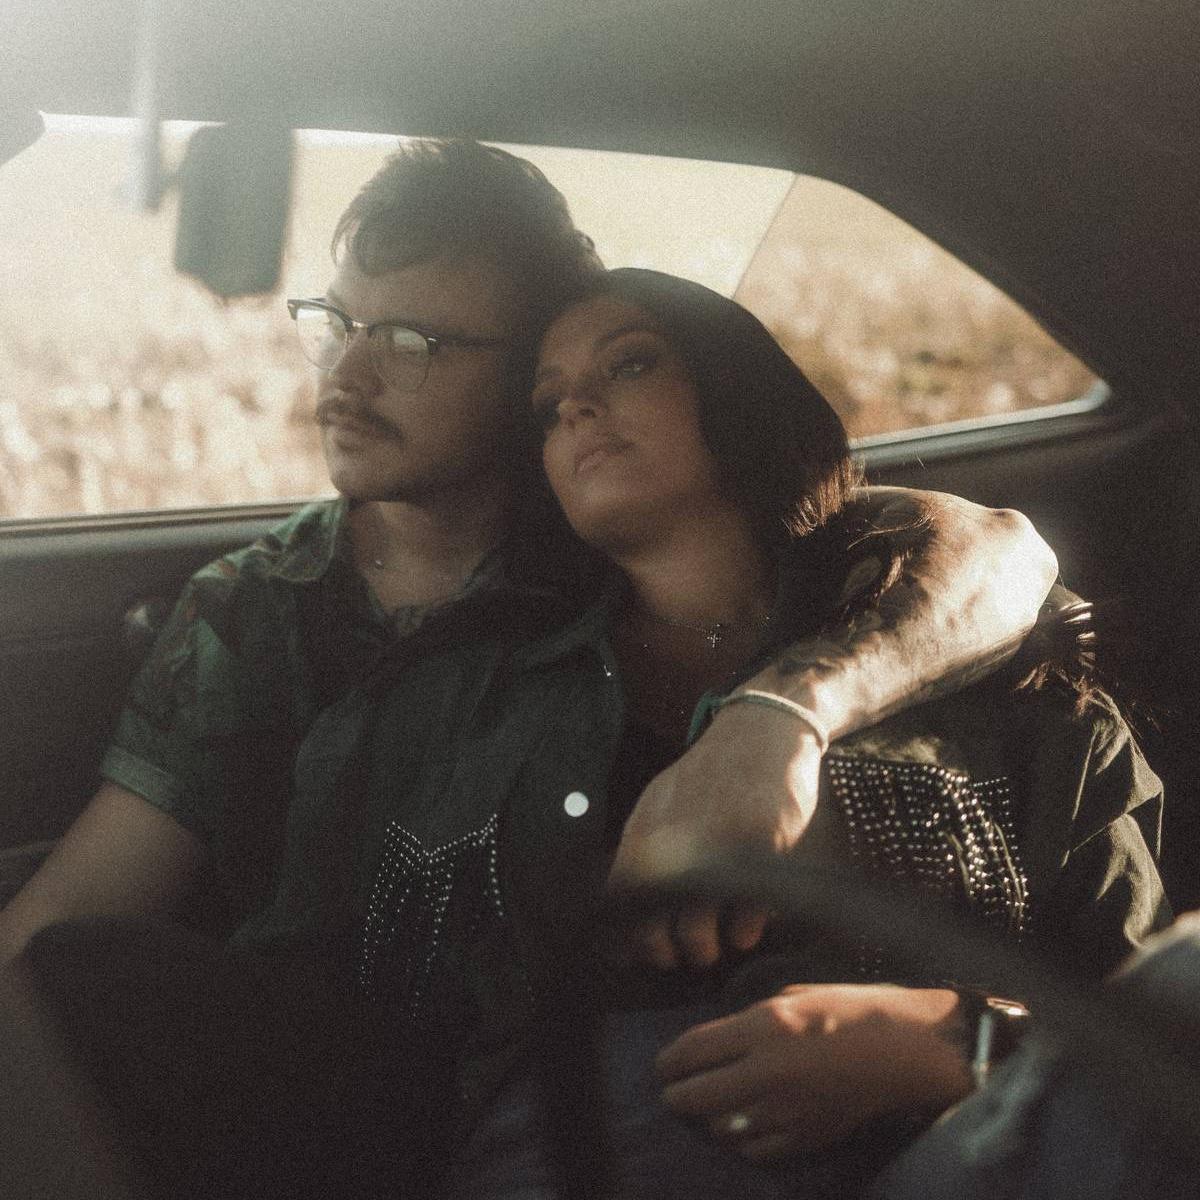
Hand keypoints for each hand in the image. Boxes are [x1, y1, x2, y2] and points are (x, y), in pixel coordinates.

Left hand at [608, 703, 827, 970]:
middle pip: (657, 931)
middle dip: (672, 953)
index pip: (622, 908)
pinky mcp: (761, 855)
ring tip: (720, 941)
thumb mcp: (660, 802)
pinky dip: (745, 932)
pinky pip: (745, 920)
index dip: (634, 940)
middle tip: (688, 953)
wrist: (763, 731)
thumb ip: (640, 849)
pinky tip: (747, 924)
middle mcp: (676, 846)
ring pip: (700, 935)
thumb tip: (622, 908)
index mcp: (645, 834)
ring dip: (709, 949)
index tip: (651, 949)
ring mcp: (719, 852)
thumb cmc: (708, 772)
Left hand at [656, 984, 971, 1160]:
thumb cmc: (852, 1009)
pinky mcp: (807, 1138)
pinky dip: (742, 1140)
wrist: (906, 1049)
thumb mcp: (793, 997)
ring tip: (709, 1108)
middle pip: (693, 1097)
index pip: (690, 1051)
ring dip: (708, 1119)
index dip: (667, 1062)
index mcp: (763, 1027)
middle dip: (675, 1096)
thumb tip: (719, 1043)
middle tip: (673, 1092)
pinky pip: (754, 1150)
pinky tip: (745, 1126)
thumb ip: (751, 1020)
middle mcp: (768, 1072)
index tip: (662, 1067)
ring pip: (719, 1128)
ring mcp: (786, 1110)